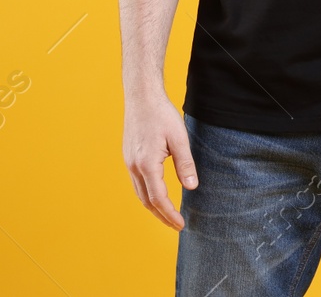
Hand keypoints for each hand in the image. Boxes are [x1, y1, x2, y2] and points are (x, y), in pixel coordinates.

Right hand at [122, 93, 196, 230]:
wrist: (141, 96)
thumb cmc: (161, 114)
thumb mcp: (179, 138)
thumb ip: (185, 164)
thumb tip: (191, 187)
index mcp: (147, 164)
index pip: (159, 199)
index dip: (170, 214)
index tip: (181, 225)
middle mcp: (134, 166)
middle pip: (147, 201)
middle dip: (161, 216)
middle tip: (176, 225)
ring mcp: (129, 162)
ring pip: (140, 193)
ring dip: (153, 207)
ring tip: (167, 215)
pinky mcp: (129, 156)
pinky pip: (136, 183)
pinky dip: (147, 195)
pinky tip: (156, 194)